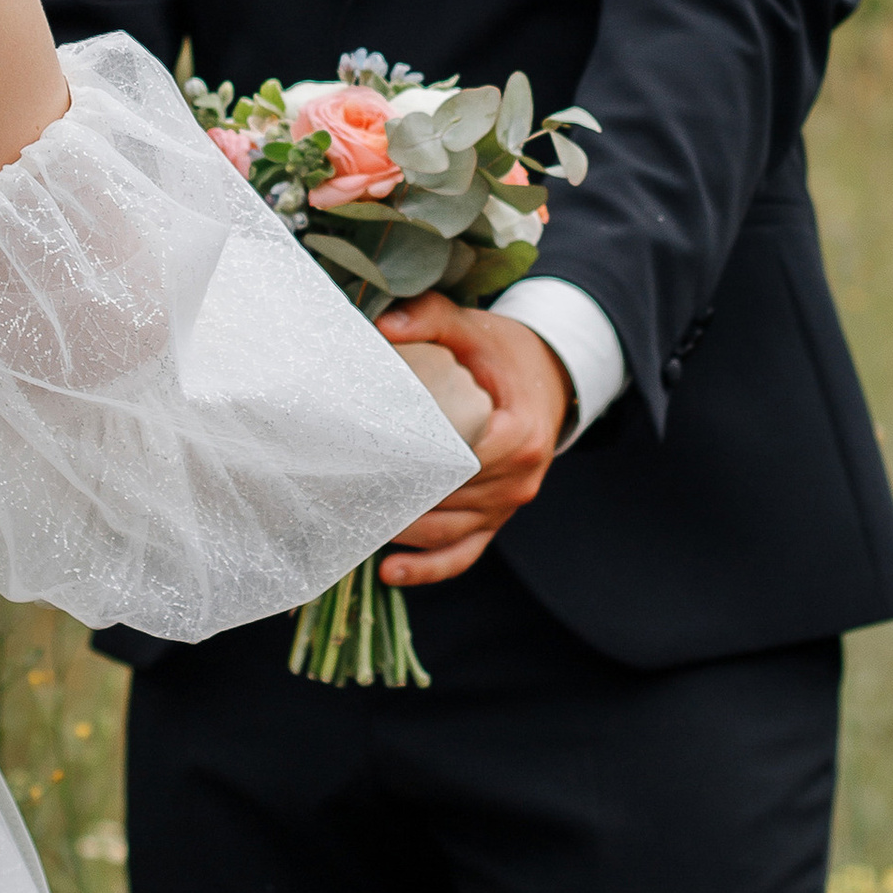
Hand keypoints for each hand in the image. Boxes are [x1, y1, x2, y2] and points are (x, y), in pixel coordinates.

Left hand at [374, 293, 570, 587]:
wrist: (551, 377)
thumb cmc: (506, 353)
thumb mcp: (474, 328)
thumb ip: (432, 319)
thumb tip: (383, 326)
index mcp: (517, 435)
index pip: (459, 461)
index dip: (414, 463)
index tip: (369, 460)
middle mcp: (518, 479)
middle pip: (448, 501)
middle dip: (398, 498)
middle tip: (341, 494)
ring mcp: (507, 506)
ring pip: (448, 533)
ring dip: (403, 532)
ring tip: (353, 522)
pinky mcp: (496, 519)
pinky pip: (464, 554)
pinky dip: (428, 569)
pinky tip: (390, 573)